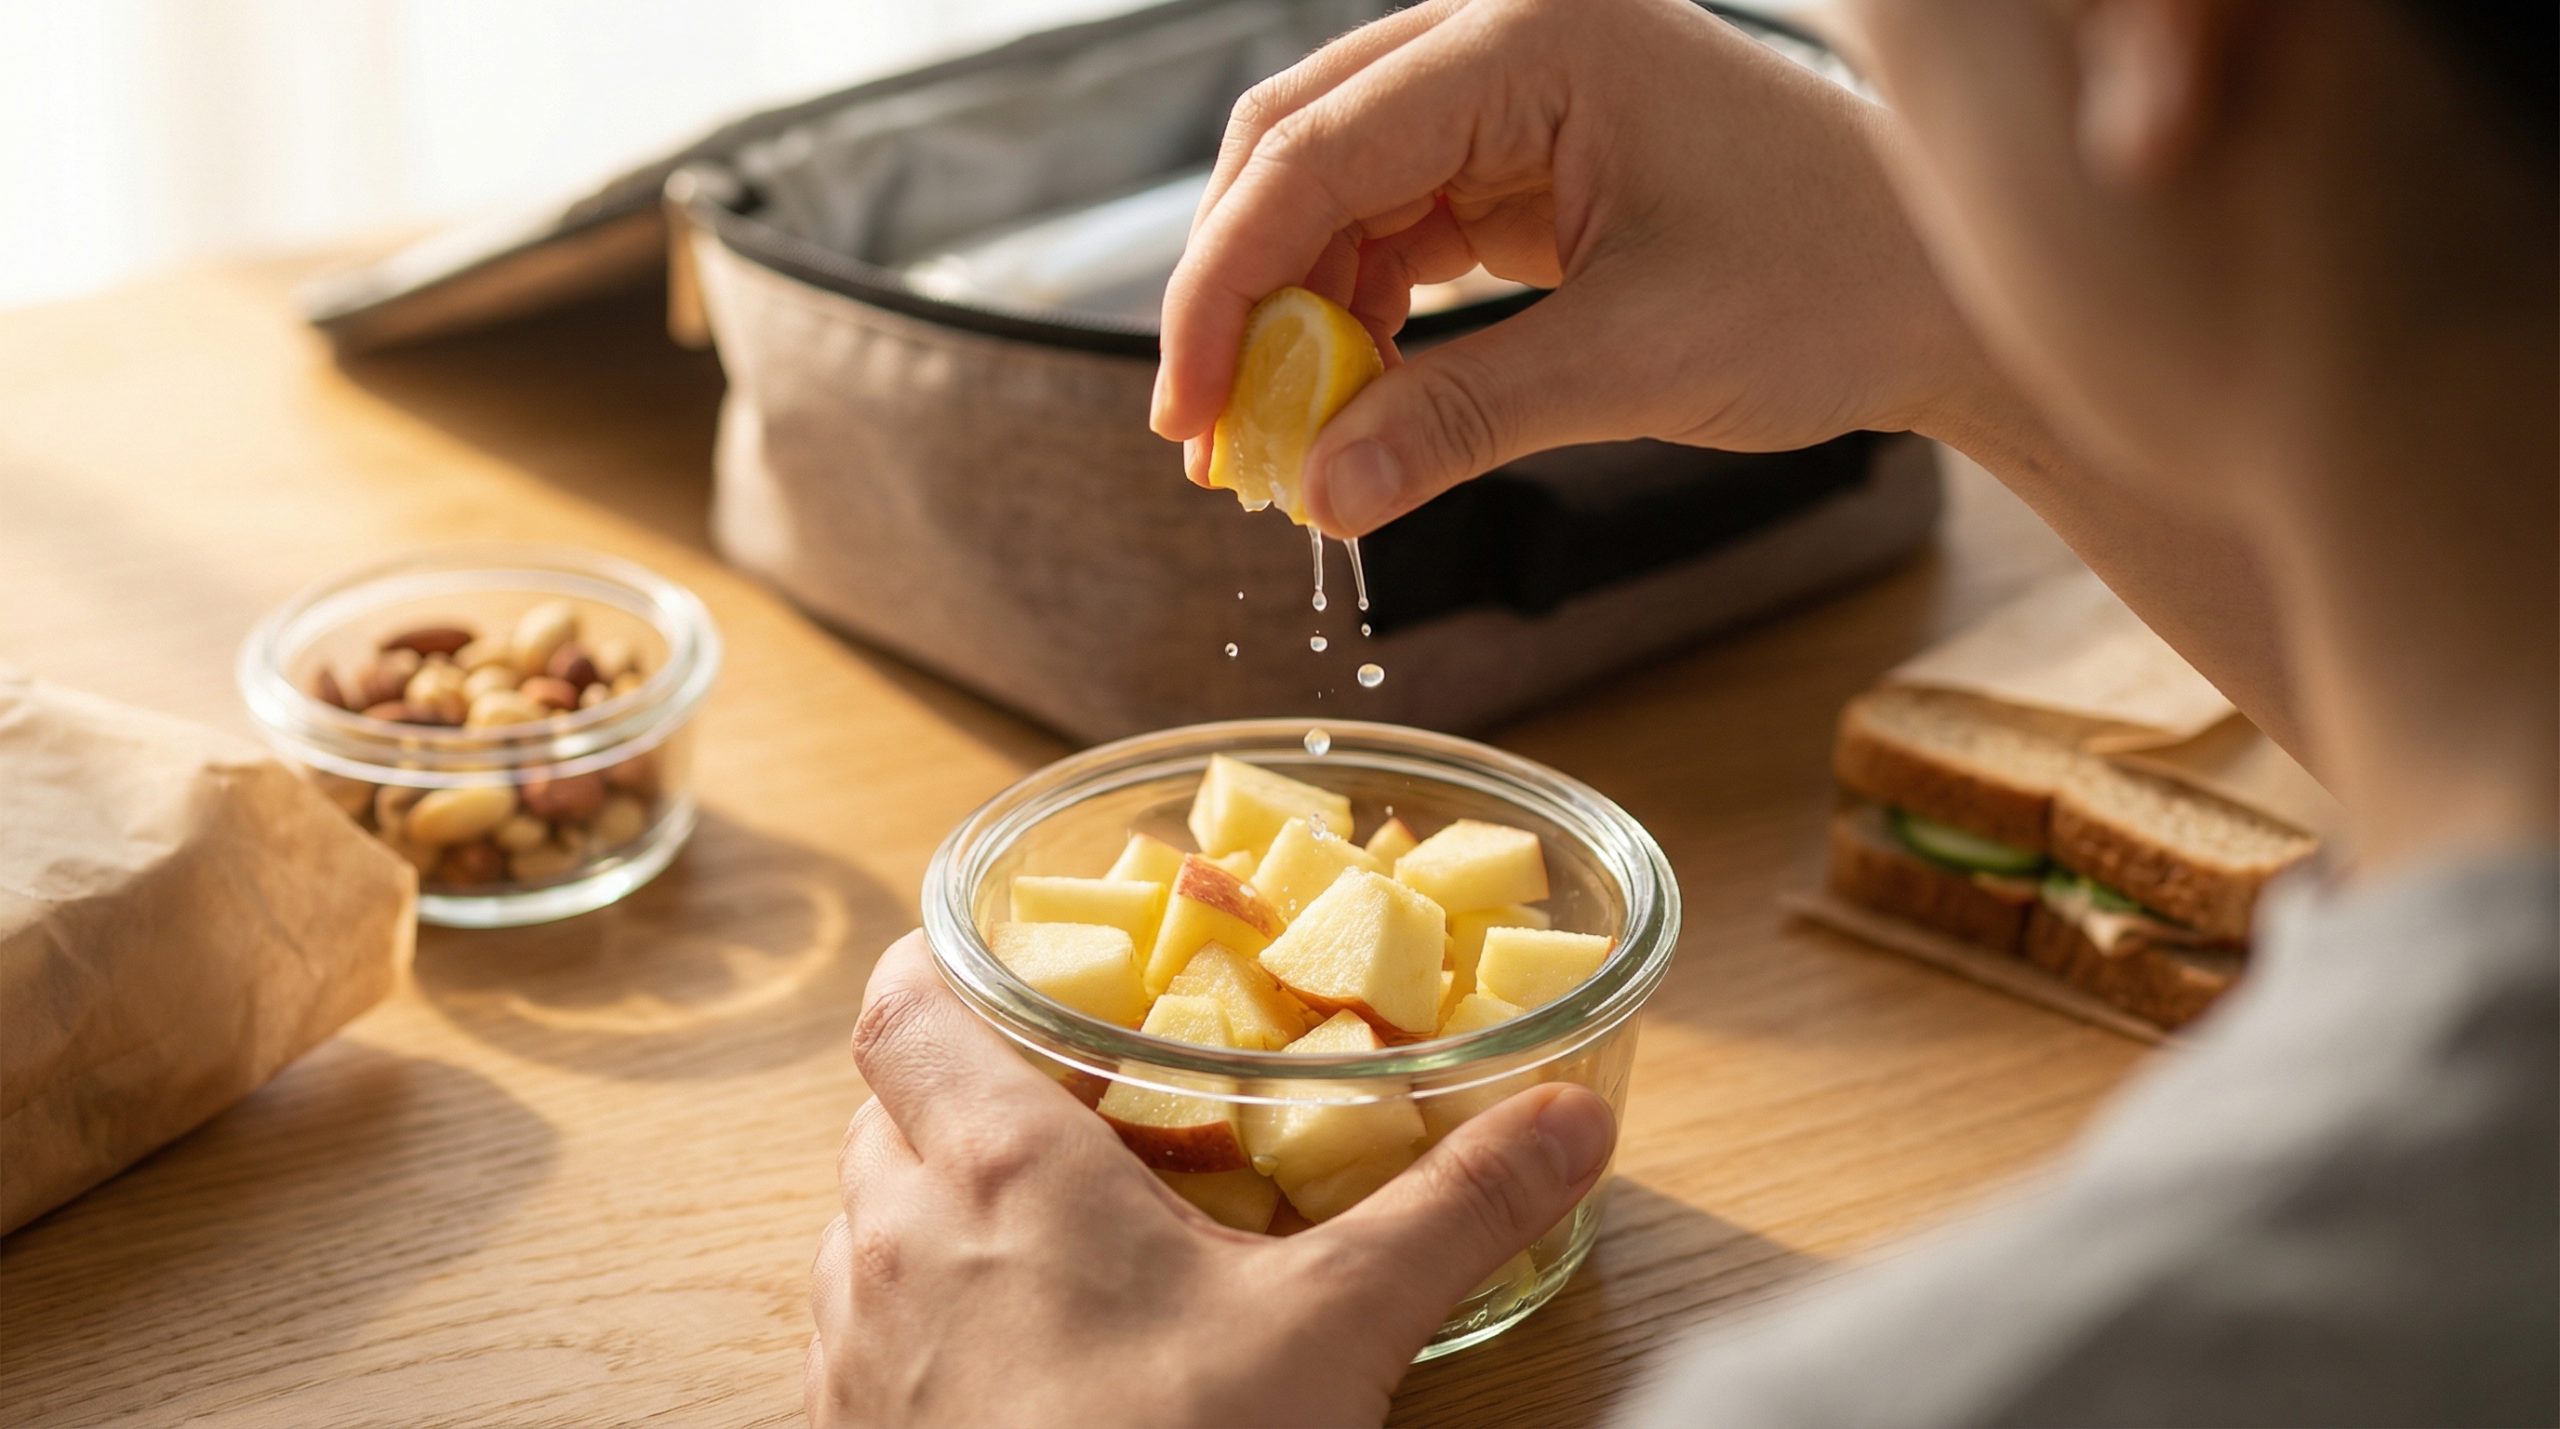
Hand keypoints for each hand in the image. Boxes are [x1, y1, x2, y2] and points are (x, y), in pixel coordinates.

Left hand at [805, 932, 1617, 1427]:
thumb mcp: (1339, 1327)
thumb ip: (1454, 1208)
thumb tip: (1572, 1126)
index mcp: (996, 1166)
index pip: (906, 1000)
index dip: (951, 960)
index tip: (1024, 966)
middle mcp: (893, 1235)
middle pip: (894, 1100)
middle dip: (980, 1085)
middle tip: (1087, 1099)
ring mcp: (854, 1343)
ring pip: (871, 1212)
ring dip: (947, 1196)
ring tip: (1063, 1227)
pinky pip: (866, 1323)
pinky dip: (930, 1303)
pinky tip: (1029, 1351)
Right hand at [1151, 0, 1992, 536]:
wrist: (1950, 292)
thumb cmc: (1836, 287)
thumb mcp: (1634, 362)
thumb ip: (1460, 419)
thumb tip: (1320, 492)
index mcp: (1537, 33)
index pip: (1316, 148)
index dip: (1224, 285)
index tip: (1189, 411)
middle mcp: (1510, 34)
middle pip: (1300, 146)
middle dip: (1241, 292)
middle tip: (1208, 433)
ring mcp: (1516, 91)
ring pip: (1337, 190)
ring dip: (1296, 312)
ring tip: (1280, 439)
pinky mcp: (1528, 156)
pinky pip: (1398, 225)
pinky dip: (1360, 315)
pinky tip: (1352, 398)